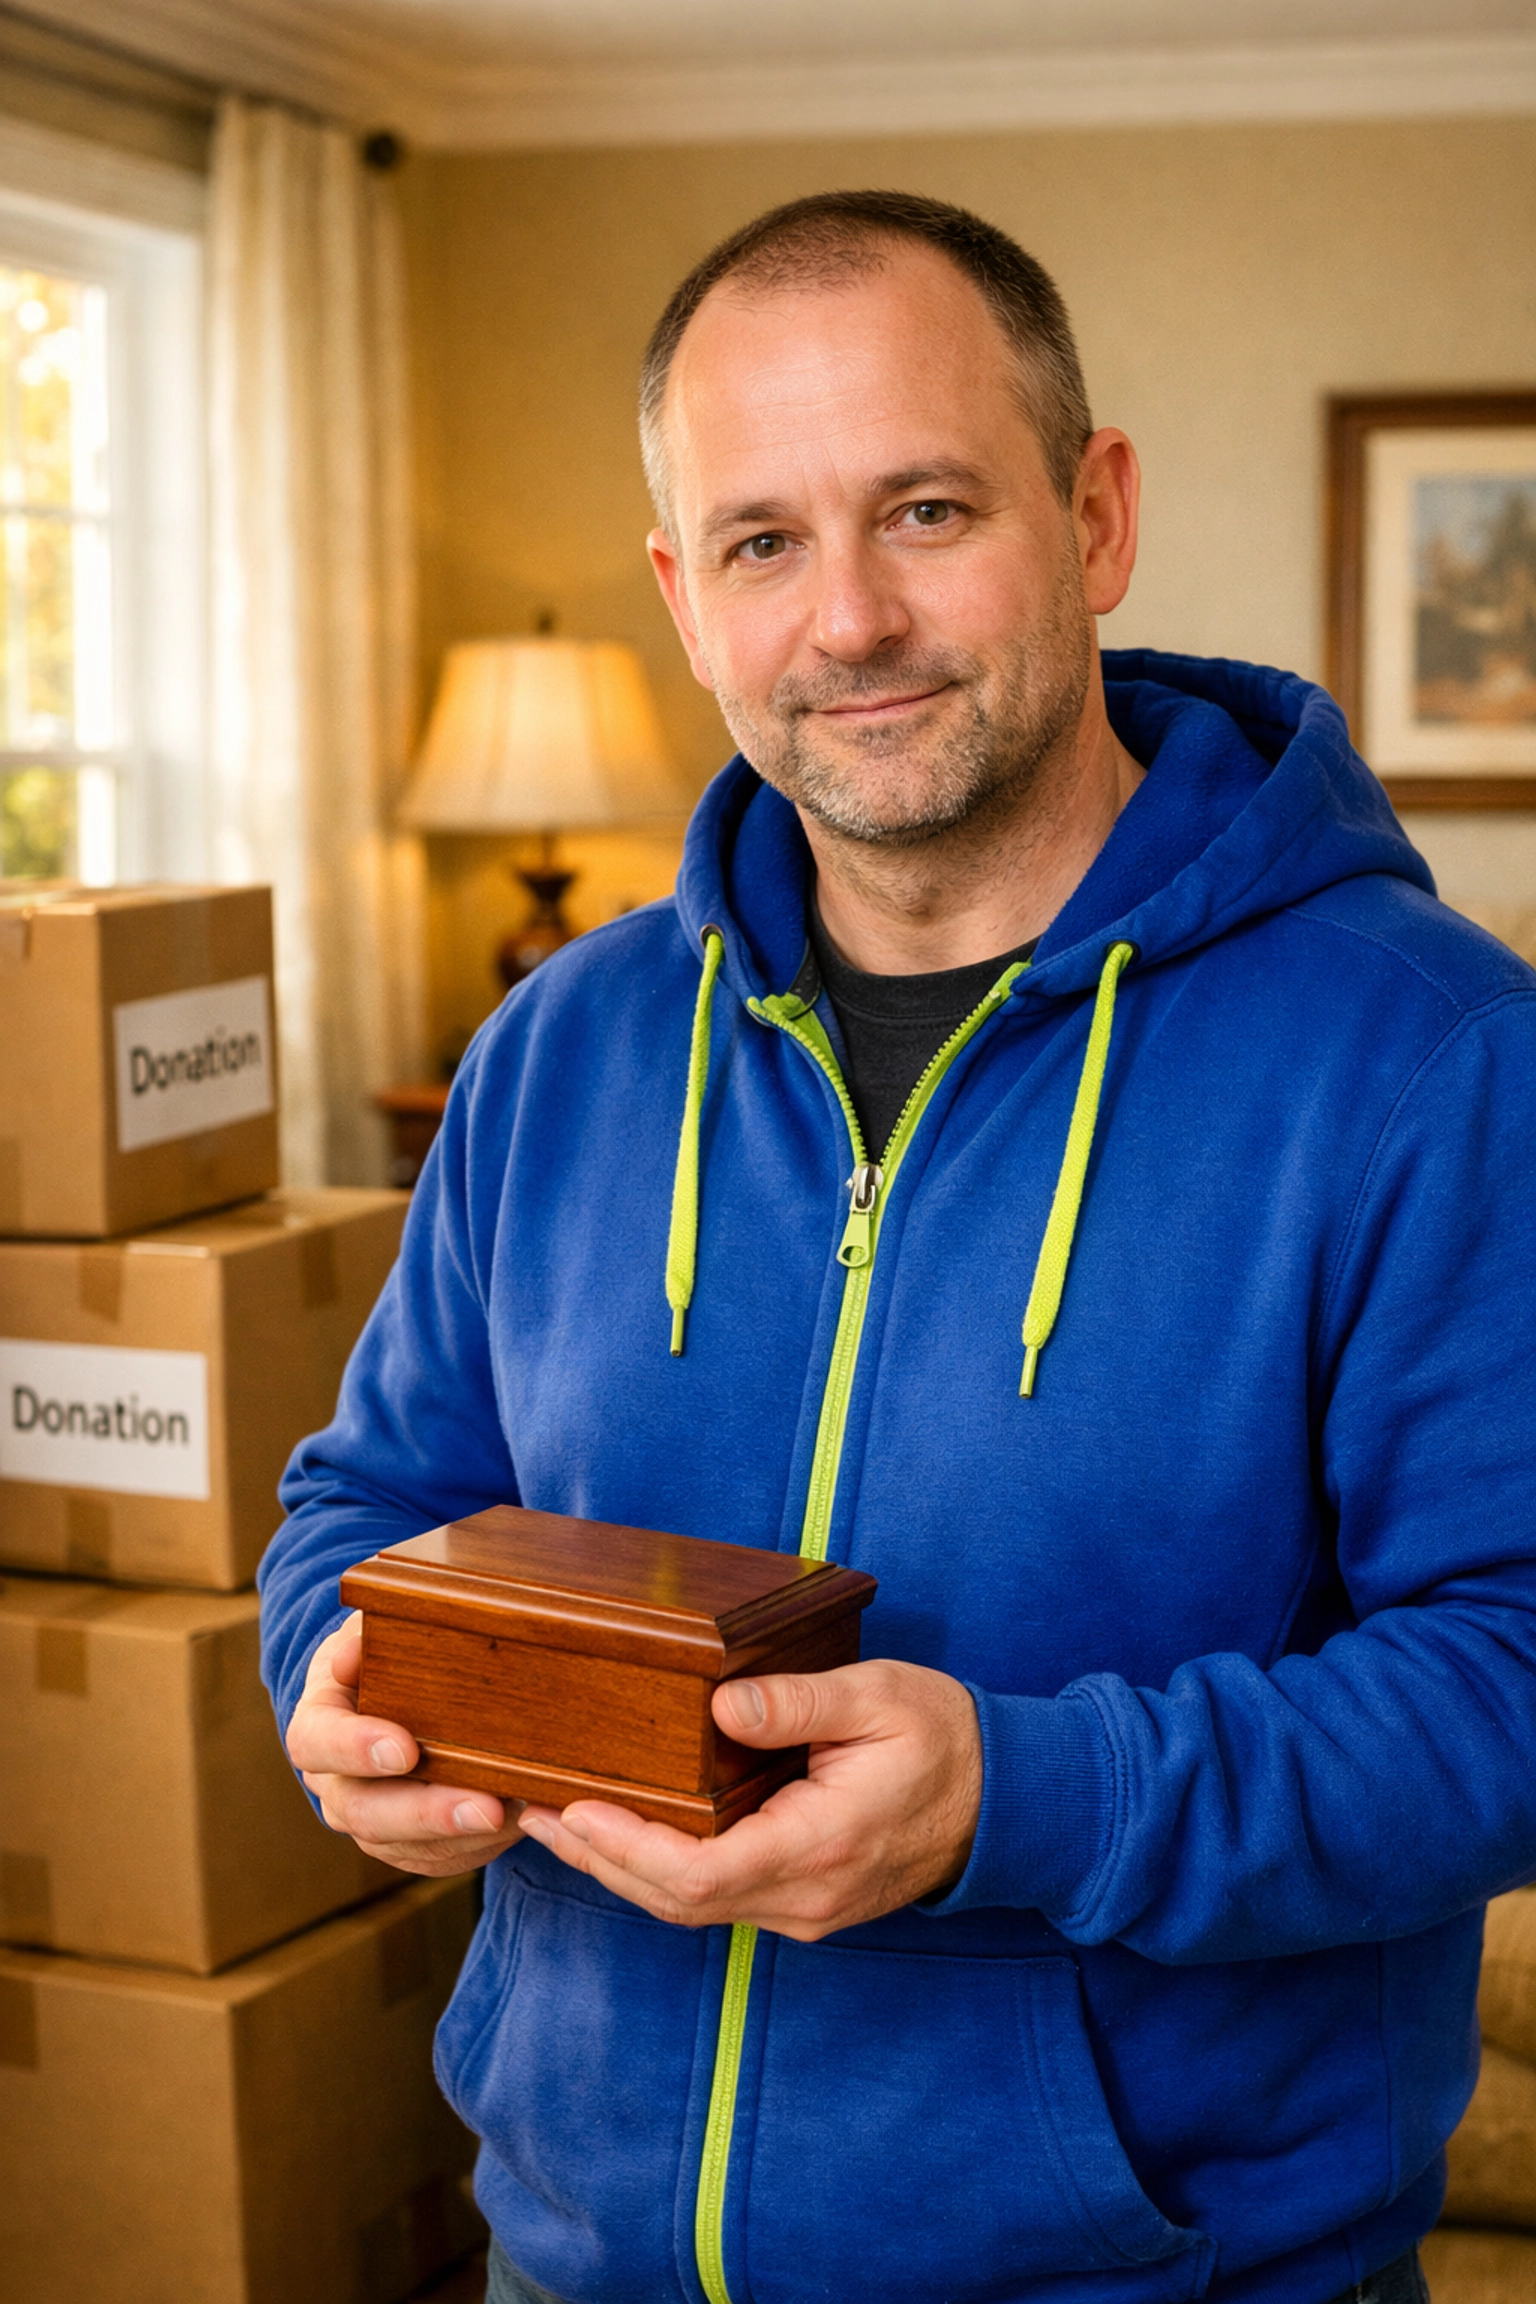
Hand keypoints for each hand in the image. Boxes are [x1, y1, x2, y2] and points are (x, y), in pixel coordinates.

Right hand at [285, 1613, 523, 1877]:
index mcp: (319, 1722)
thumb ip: (368, 1632)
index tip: (403, 1749)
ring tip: (517, 1814)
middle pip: (362, 1811)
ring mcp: (369, 1819)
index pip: (316, 1741)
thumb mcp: (375, 1626)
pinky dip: (478, 1846)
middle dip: (426, 1812)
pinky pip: (438, 1858)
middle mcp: (334, 1782)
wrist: (399, 1691)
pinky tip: (518, 1823)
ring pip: (404, 1845)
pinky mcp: (407, 1845)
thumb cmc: (388, 1651)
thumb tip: (352, 1653)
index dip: (354, 1749)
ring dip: (462, 1836)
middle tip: (484, 1806)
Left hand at [517, 1659, 981, 1939]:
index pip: (700, 1875)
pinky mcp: (801, 1899)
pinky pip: (714, 1897)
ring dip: (619, 1867)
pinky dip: (658, 1869)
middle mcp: (804, 1896)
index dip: (626, 1848)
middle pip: (676, 1901)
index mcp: (820, 1846)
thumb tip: (724, 1703)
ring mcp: (803, 1907)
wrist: (1007, 1800)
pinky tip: (622, 1833)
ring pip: (689, 1907)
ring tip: (554, 1820)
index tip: (573, 1809)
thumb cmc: (945, 1738)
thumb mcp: (878, 1697)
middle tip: (531, 1810)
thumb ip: (799, 1702)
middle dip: (599, 1859)